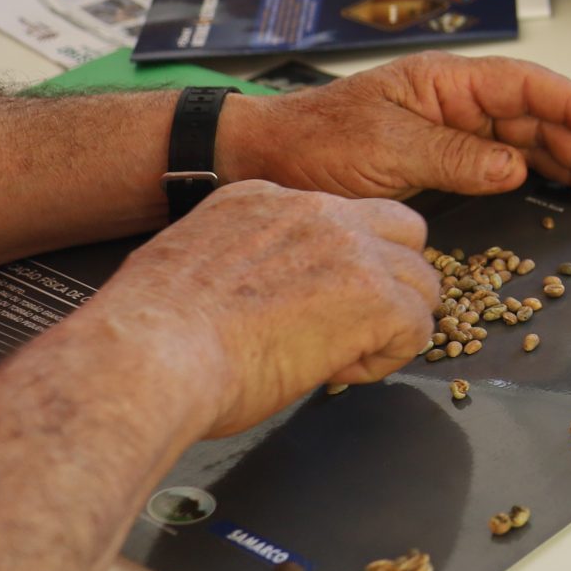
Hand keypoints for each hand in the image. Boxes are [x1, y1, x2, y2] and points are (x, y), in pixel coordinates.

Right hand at [89, 180, 438, 437]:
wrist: (150, 355)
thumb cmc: (152, 332)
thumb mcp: (191, 263)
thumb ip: (239, 261)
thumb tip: (255, 294)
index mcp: (266, 200)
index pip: (338, 217)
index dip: (337, 265)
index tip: (310, 301)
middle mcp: (317, 212)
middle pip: (401, 231)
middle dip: (390, 279)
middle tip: (351, 325)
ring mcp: (352, 250)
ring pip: (420, 280)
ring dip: (392, 321)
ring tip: (340, 355)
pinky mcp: (375, 297)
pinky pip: (416, 326)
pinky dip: (386, 357)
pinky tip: (339, 370)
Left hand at [220, 52, 570, 202]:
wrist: (262, 160)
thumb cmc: (313, 142)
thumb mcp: (384, 148)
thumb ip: (453, 155)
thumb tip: (515, 166)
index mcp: (444, 81)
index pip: (524, 84)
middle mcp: (455, 101)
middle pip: (536, 114)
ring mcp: (453, 129)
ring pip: (527, 140)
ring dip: (567, 161)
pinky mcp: (444, 160)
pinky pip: (502, 163)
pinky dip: (537, 175)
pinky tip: (560, 190)